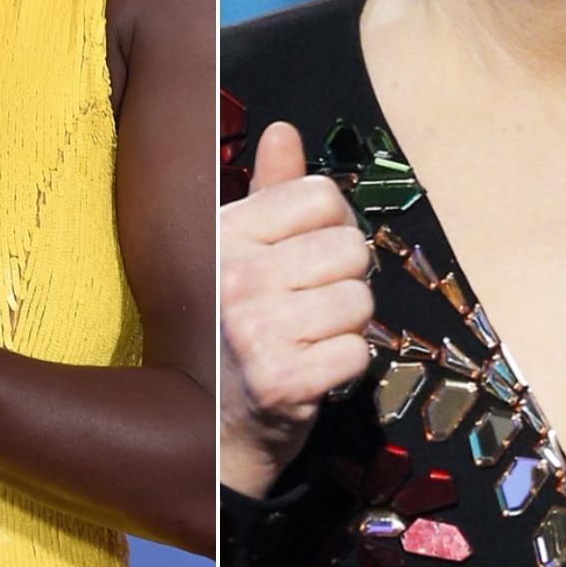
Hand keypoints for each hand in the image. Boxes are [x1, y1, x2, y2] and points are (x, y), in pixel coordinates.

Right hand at [219, 122, 372, 498]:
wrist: (205, 435)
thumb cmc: (227, 331)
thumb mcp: (236, 251)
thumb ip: (270, 193)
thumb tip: (285, 131)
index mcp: (224, 236)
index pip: (322, 197)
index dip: (332, 226)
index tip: (310, 256)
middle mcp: (234, 278)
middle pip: (350, 247)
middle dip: (344, 278)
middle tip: (309, 306)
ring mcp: (256, 332)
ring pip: (360, 299)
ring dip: (346, 325)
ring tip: (309, 339)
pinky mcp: (284, 383)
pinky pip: (358, 351)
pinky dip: (346, 366)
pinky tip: (313, 372)